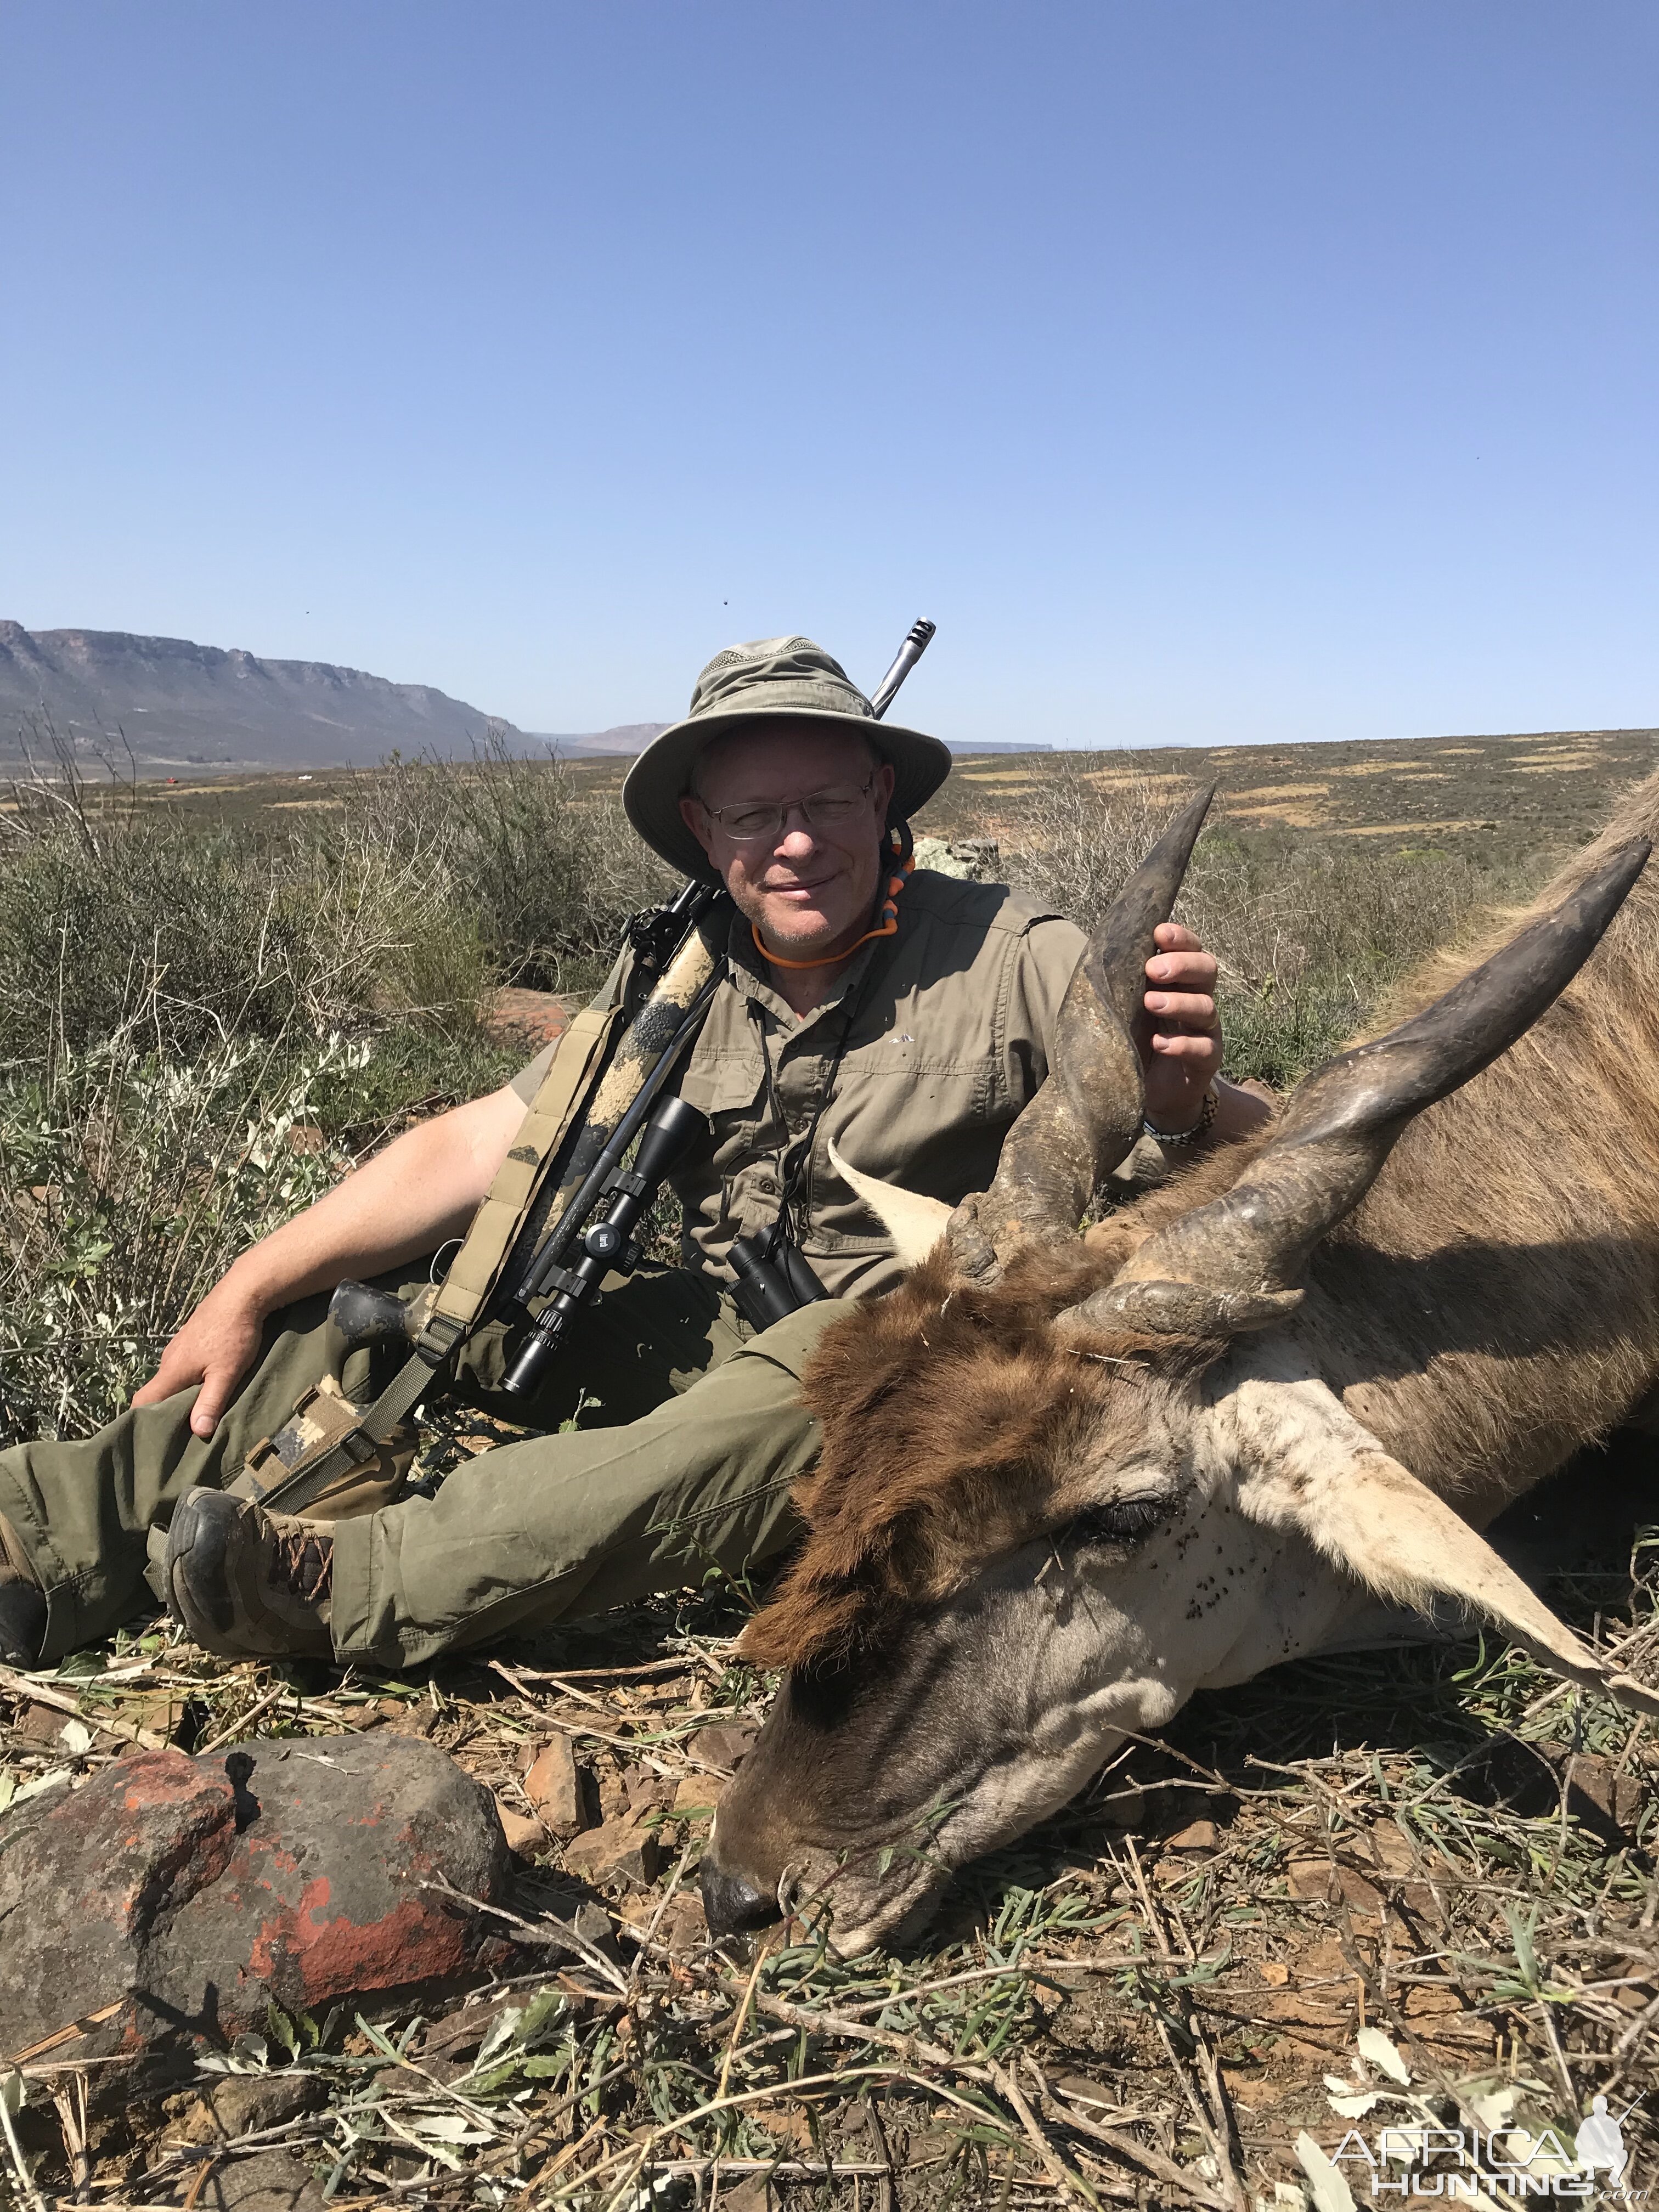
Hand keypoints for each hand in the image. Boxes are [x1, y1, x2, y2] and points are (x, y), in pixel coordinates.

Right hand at [131, 1270, 269, 1438]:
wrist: (243, 1294)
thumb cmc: (234, 1334)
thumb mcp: (226, 1373)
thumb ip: (211, 1402)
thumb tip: (197, 1432)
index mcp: (171, 1371)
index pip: (143, 1401)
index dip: (141, 1422)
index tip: (150, 1439)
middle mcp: (169, 1360)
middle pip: (157, 1393)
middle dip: (164, 1414)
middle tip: (179, 1434)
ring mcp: (179, 1349)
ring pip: (172, 1380)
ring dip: (180, 1397)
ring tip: (196, 1414)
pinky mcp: (191, 1341)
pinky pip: (183, 1368)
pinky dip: (189, 1382)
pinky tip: (206, 1387)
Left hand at [1138, 922, 1221, 1134]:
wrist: (1148, 1090)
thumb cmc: (1134, 1039)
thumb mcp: (1125, 1008)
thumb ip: (1122, 984)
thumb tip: (1098, 955)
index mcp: (1179, 981)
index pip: (1190, 949)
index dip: (1180, 938)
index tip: (1159, 932)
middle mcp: (1197, 999)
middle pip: (1206, 970)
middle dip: (1181, 964)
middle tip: (1152, 970)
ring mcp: (1205, 1030)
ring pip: (1205, 1007)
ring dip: (1178, 1002)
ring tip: (1150, 1004)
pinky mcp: (1207, 1060)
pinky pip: (1204, 1048)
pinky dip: (1182, 1044)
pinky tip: (1159, 1044)